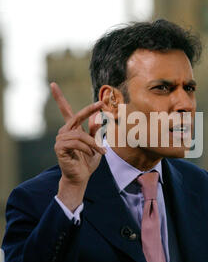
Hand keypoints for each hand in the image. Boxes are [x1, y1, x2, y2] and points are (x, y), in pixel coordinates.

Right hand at [51, 82, 105, 210]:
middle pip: (76, 116)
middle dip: (89, 109)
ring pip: (81, 134)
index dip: (59, 97)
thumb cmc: (87, 161)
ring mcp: (60, 139)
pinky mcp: (59, 147)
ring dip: (94, 143)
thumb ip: (95, 131)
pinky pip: (77, 142)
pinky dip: (88, 148)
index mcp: (71, 129)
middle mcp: (64, 132)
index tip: (53, 84)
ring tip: (100, 152)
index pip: (65, 110)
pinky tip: (91, 155)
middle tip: (101, 103)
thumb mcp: (95, 144)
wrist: (81, 177)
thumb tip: (99, 117)